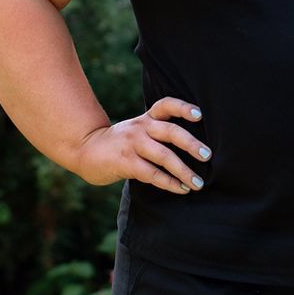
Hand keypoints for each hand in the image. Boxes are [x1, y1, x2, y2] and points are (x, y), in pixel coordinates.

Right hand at [71, 97, 210, 194]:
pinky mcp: (125, 163)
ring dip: (183, 170)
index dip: (183, 108)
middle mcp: (141, 128)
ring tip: (198, 182)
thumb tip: (194, 145)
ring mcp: (132, 145)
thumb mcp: (138, 129)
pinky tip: (181, 189)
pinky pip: (152, 173)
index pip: (166, 105)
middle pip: (170, 131)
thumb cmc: (121, 142)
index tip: (199, 114)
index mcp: (146, 118)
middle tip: (207, 155)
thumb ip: (158, 132)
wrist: (86, 150)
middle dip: (191, 143)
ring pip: (163, 155)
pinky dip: (169, 182)